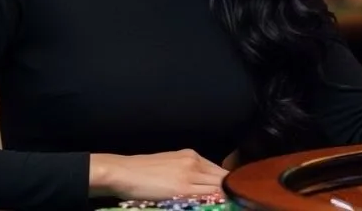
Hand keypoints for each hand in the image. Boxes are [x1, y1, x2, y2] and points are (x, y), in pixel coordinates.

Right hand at [90, 149, 226, 200]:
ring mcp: (189, 175)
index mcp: (192, 155)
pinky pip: (206, 195)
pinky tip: (218, 205)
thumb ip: (189, 172)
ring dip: (224, 197)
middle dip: (230, 191)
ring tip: (230, 204)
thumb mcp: (171, 165)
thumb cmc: (143, 172)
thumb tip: (203, 185)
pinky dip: (214, 201)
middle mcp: (194, 162)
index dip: (228, 184)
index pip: (220, 171)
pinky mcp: (183, 188)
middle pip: (222, 178)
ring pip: (217, 187)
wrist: (125, 172)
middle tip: (236, 201)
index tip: (233, 195)